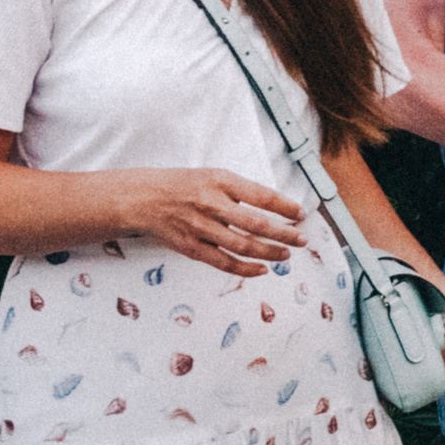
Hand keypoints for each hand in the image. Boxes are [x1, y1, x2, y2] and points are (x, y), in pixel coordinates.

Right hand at [113, 168, 304, 277]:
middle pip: (256, 223)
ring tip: (286, 255)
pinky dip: (245, 268)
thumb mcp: (213, 176)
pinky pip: (223, 262)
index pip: (261, 195)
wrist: (143, 198)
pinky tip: (261, 269)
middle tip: (302, 240)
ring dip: (269, 252)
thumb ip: (241, 190)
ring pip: (243, 245)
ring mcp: (200, 226)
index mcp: (220, 180)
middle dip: (284, 234)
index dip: (285, 206)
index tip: (301, 214)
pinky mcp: (191, 247)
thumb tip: (276, 206)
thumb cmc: (183, 185)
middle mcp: (211, 203)